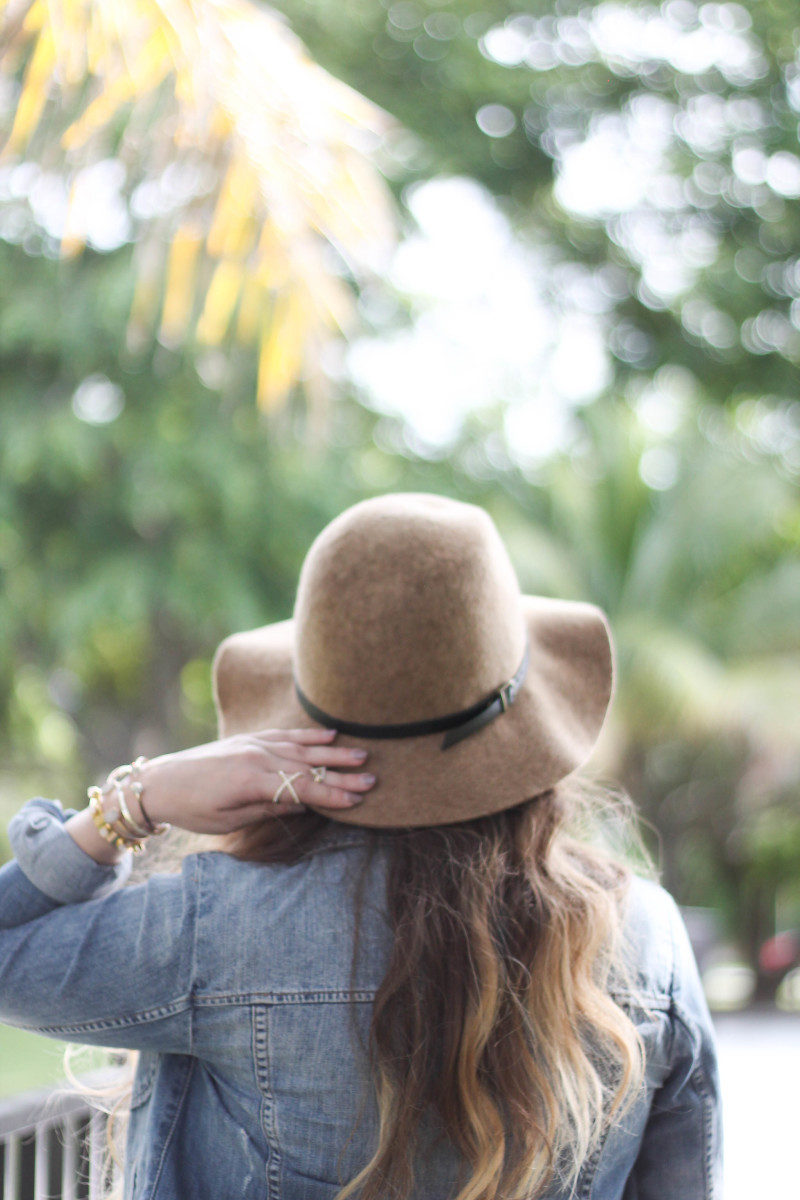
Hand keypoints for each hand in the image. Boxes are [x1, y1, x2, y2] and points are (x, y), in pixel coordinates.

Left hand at [66, 729, 375, 862]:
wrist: (161, 782)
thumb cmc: (193, 809)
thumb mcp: (230, 820)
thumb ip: (269, 808)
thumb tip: (305, 805)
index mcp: (251, 781)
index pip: (302, 789)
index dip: (333, 795)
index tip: (359, 799)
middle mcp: (256, 757)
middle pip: (309, 767)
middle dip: (342, 774)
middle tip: (373, 779)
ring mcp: (254, 743)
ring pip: (303, 748)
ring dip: (334, 753)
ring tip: (362, 756)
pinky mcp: (250, 738)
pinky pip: (286, 735)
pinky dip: (309, 736)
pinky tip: (330, 736)